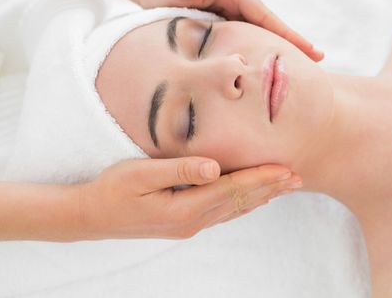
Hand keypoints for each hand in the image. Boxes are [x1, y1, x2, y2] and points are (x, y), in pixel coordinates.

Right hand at [77, 157, 302, 239]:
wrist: (92, 217)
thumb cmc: (112, 190)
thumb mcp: (140, 175)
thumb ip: (178, 169)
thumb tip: (214, 167)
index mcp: (185, 207)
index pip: (233, 189)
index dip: (261, 177)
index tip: (286, 168)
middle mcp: (193, 220)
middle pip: (241, 201)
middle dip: (271, 188)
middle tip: (299, 178)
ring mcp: (190, 224)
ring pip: (236, 208)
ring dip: (262, 196)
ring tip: (285, 187)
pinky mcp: (185, 223)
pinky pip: (223, 212)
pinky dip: (243, 203)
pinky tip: (253, 199)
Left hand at [139, 0, 323, 61]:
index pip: (269, 20)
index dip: (291, 36)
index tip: (313, 51)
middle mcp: (239, 8)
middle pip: (272, 30)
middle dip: (295, 45)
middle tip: (319, 62)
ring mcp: (234, 19)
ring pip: (261, 38)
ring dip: (280, 51)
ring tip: (301, 68)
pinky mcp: (225, 29)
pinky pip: (247, 43)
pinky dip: (259, 54)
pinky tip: (266, 68)